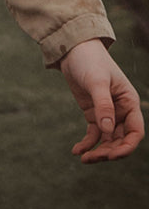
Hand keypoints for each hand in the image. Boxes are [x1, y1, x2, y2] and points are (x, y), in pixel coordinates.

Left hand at [60, 39, 144, 163]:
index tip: (112, 155)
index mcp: (129, 102)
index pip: (135, 132)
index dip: (126, 146)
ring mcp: (107, 113)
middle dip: (109, 152)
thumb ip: (103, 105)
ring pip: (107, 139)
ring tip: (83, 158)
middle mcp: (121, 110)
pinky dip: (87, 144)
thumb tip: (107, 130)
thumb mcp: (97, 81)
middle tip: (92, 158)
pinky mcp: (93, 113)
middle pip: (120, 139)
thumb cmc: (90, 61)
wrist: (73, 50)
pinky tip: (77, 151)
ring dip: (97, 151)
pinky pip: (93, 134)